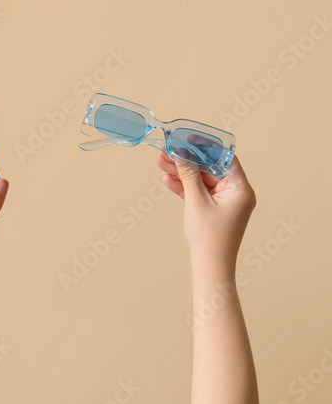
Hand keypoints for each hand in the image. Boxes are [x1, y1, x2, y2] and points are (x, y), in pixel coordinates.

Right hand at [157, 152, 254, 270]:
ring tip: (161, 162)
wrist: (210, 265)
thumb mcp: (196, 201)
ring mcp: (224, 202)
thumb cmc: (210, 236)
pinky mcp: (214, 210)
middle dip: (187, 160)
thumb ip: (189, 175)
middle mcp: (236, 193)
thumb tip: (181, 155)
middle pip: (210, 168)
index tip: (188, 138)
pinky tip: (168, 179)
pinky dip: (184, 186)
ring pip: (201, 180)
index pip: (225, 158)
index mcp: (240, 189)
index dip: (206, 146)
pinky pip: (199, 192)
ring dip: (182, 172)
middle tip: (168, 150)